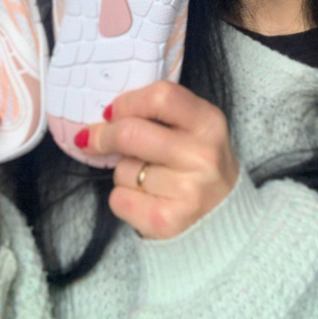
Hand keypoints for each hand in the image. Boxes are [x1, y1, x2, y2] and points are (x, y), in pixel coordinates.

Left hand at [78, 80, 239, 239]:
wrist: (225, 215)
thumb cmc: (199, 164)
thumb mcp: (194, 128)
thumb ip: (158, 115)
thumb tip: (104, 117)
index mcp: (209, 123)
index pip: (160, 97)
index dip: (127, 102)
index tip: (111, 112)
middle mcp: (202, 156)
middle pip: (131, 134)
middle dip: (103, 136)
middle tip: (92, 140)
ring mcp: (186, 191)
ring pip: (122, 170)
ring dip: (123, 173)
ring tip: (148, 180)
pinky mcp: (167, 221)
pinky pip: (118, 199)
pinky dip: (123, 199)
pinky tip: (145, 200)